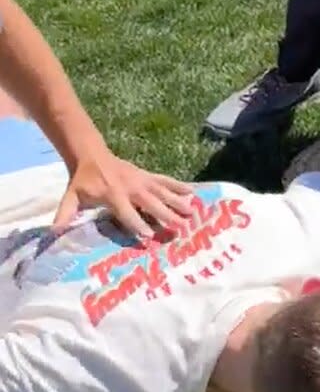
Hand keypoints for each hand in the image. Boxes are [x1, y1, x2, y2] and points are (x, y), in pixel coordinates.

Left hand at [53, 144, 194, 239]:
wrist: (91, 154)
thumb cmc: (82, 181)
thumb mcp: (70, 197)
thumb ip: (64, 215)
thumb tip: (54, 233)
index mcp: (113, 194)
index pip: (127, 212)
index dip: (137, 224)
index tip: (149, 237)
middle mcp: (131, 187)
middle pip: (151, 203)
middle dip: (166, 215)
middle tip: (180, 227)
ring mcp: (141, 180)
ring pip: (163, 191)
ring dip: (178, 202)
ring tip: (193, 212)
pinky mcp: (147, 175)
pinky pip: (165, 181)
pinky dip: (179, 186)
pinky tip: (193, 192)